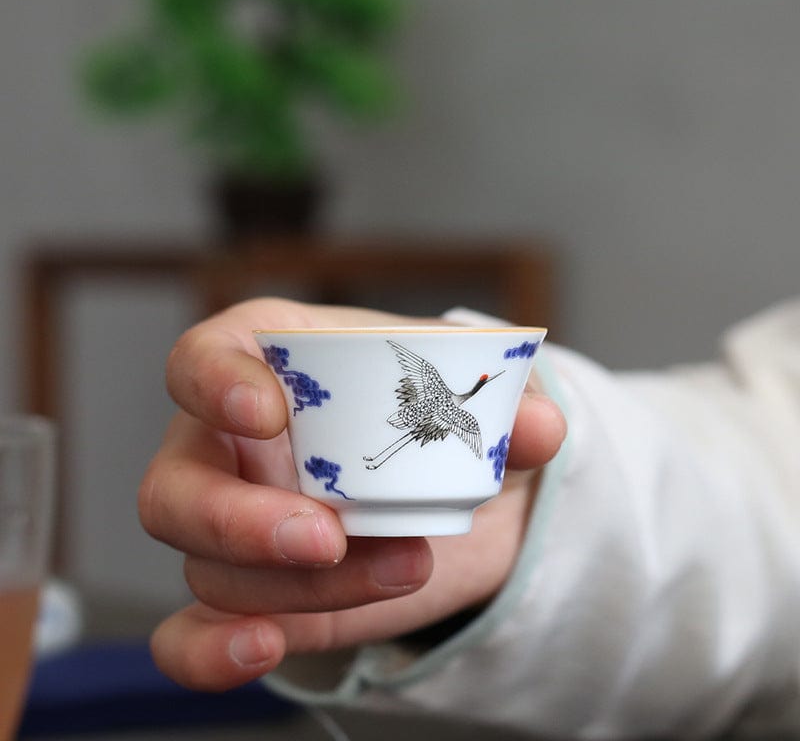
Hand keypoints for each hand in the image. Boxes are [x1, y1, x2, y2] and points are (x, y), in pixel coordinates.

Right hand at [139, 298, 565, 690]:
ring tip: (400, 567)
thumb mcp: (463, 392)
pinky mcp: (249, 594)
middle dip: (238, 519)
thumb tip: (539, 427)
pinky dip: (213, 653)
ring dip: (298, 585)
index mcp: (264, 369)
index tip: (268, 411)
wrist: (438, 486)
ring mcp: (227, 527)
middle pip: (176, 487)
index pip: (199, 362)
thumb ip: (505, 405)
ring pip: (211, 568)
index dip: (214, 383)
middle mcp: (225, 448)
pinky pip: (193, 633)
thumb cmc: (424, 412)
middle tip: (326, 534)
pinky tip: (265, 648)